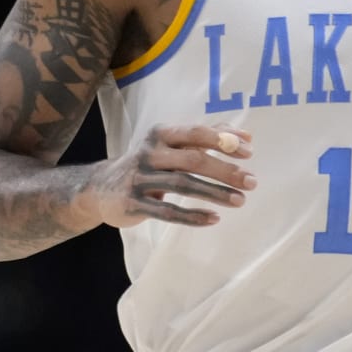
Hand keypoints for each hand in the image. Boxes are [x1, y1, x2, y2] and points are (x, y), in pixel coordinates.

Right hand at [84, 124, 255, 227]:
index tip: (249, 153)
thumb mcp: (171, 145)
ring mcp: (140, 179)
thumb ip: (207, 137)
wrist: (100, 188)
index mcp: (161, 134)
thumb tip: (246, 135)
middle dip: (225, 171)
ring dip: (215, 193)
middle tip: (252, 182)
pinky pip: (167, 211)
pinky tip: (214, 219)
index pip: (196, 133)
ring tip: (240, 200)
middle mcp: (149, 153)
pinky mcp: (133, 204)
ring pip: (182, 185)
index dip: (223, 142)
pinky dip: (193, 216)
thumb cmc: (148, 163)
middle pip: (193, 160)